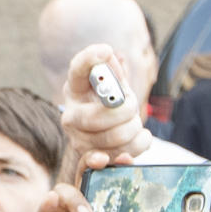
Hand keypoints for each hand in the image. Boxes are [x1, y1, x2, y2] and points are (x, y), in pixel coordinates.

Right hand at [58, 45, 151, 174]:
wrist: (108, 132)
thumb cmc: (111, 103)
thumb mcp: (113, 83)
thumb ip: (114, 69)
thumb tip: (114, 57)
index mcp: (75, 89)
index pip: (76, 70)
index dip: (89, 60)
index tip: (106, 51)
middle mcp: (70, 116)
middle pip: (95, 117)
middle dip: (124, 110)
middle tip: (131, 104)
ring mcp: (78, 141)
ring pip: (113, 138)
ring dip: (133, 127)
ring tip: (134, 121)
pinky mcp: (93, 160)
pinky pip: (121, 154)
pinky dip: (138, 144)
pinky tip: (140, 136)